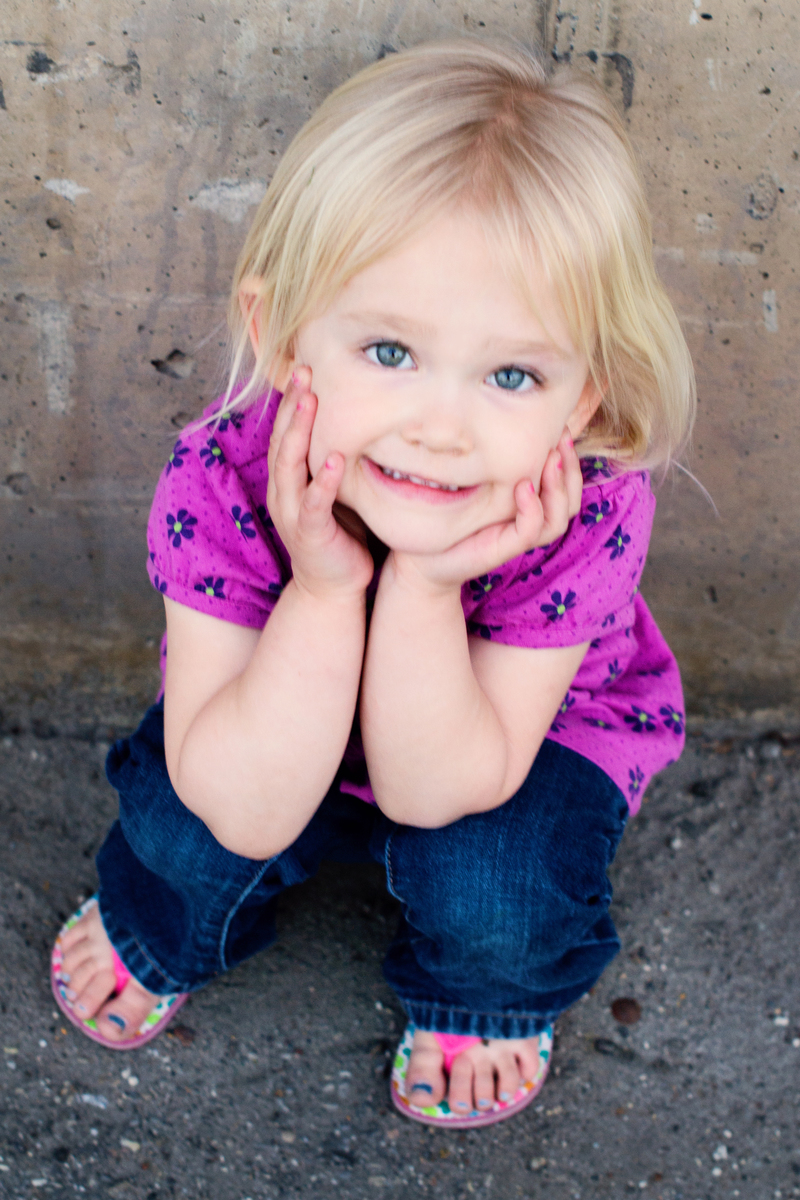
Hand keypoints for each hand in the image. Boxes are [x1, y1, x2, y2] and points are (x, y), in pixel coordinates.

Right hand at [266, 368, 373, 599]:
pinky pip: (314, 502)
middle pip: (282, 440)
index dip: (292, 401)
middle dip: (292, 405)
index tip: (305, 368)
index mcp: (289, 481)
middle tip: (304, 371)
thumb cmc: (340, 536)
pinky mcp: (309, 533)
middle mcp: (284, 492)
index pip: (285, 433)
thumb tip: (365, 423)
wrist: (333, 588)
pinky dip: (323, 479)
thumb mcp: (336, 492)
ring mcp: (293, 512)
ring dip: (299, 431)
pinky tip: (334, 458)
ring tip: (311, 401)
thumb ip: (337, 462)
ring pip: (289, 464)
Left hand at [388, 429, 581, 594]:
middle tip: (561, 437)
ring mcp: (517, 536)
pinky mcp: (503, 549)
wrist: (421, 558)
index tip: (561, 427)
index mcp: (528, 503)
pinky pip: (530, 531)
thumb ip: (490, 458)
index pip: (566, 483)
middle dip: (570, 467)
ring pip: (559, 517)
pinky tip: (523, 487)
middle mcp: (529, 520)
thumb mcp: (469, 478)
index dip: (569, 456)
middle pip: (571, 499)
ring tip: (550, 459)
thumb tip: (500, 416)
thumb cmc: (445, 514)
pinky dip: (532, 509)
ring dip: (559, 487)